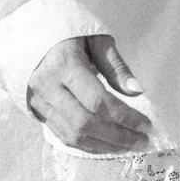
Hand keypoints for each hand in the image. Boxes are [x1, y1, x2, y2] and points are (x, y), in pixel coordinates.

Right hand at [26, 31, 154, 150]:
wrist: (32, 34)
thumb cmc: (70, 34)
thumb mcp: (97, 40)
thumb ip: (116, 67)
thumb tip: (137, 91)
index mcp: (64, 65)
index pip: (97, 101)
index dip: (124, 117)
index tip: (147, 125)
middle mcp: (48, 87)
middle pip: (85, 123)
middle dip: (117, 137)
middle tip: (142, 141)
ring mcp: (40, 103)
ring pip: (73, 135)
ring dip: (105, 146)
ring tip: (130, 146)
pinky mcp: (39, 112)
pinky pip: (64, 137)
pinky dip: (89, 145)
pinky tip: (109, 145)